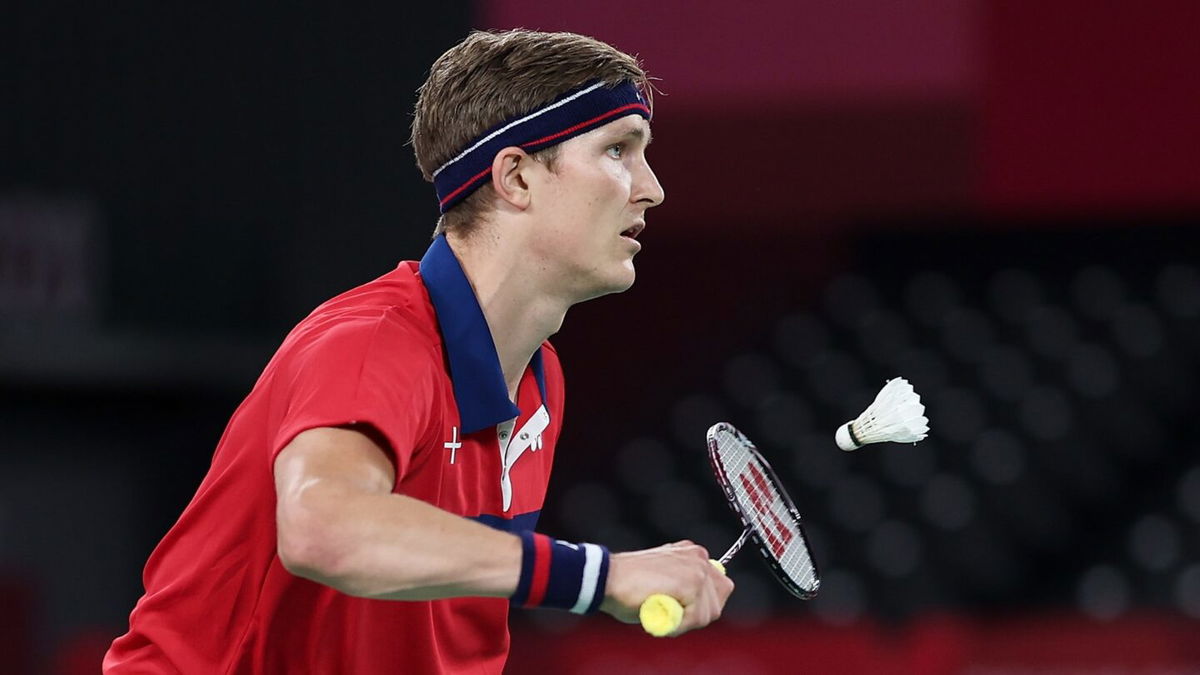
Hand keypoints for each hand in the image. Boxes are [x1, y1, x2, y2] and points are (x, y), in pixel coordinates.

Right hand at [599, 540, 733, 635]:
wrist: (608, 578)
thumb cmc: (628, 585)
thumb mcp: (663, 581)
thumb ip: (682, 587)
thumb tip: (691, 605)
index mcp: (692, 554)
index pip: (717, 588)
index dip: (701, 606)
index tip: (682, 612)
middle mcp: (699, 557)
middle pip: (717, 601)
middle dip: (696, 616)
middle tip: (671, 616)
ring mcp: (698, 568)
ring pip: (708, 612)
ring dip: (685, 622)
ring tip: (661, 612)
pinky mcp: (692, 582)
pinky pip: (696, 617)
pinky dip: (679, 624)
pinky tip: (660, 613)